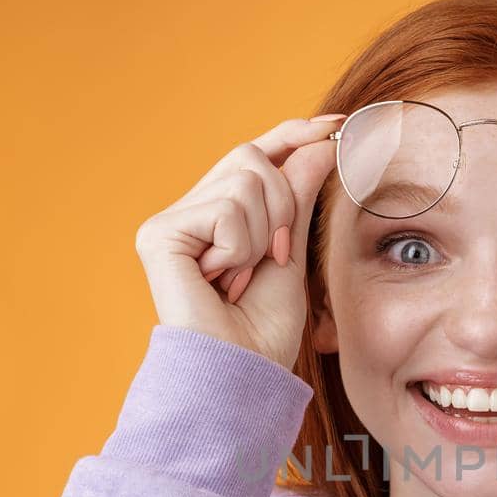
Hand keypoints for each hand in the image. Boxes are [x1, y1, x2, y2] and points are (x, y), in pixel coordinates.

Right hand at [132, 113, 345, 368]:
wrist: (242, 373)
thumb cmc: (263, 330)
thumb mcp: (292, 250)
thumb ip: (298, 195)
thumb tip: (320, 141)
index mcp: (218, 215)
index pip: (256, 155)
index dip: (293, 134)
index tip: (337, 123)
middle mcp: (188, 212)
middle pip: (252, 158)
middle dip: (283, 206)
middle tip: (274, 257)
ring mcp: (170, 222)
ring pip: (244, 180)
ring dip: (262, 235)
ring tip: (241, 277)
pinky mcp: (158, 234)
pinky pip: (227, 209)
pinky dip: (240, 247)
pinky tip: (221, 281)